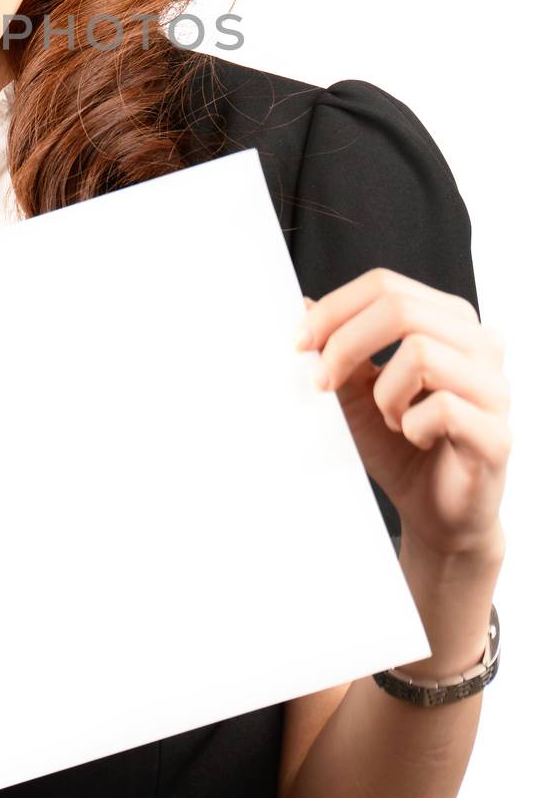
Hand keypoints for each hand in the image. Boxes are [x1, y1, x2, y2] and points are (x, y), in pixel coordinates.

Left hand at [295, 268, 510, 559]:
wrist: (433, 511)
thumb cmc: (398, 444)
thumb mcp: (357, 390)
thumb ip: (338, 347)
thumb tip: (303, 303)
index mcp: (448, 320)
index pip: (386, 285)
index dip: (334, 308)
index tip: (299, 343)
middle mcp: (480, 342)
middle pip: (400, 309)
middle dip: (346, 344)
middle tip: (322, 383)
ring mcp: (495, 386)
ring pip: (421, 352)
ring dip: (385, 392)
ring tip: (390, 418)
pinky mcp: (498, 434)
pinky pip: (441, 408)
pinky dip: (410, 426)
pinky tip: (416, 439)